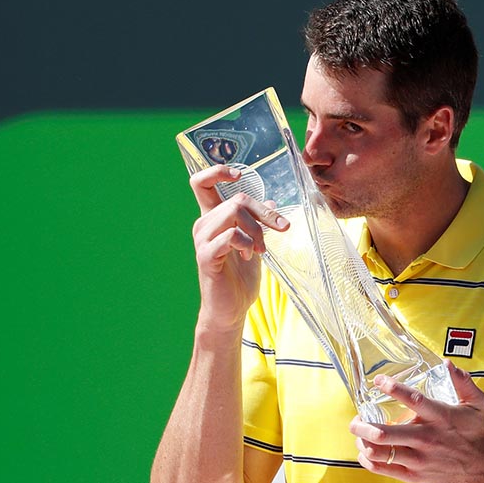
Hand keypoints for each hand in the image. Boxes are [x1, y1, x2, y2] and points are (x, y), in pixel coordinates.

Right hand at [189, 165, 289, 331]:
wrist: (230, 311)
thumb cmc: (240, 279)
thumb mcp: (254, 245)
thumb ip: (258, 223)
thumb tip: (272, 201)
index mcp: (213, 219)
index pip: (202, 183)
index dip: (217, 172)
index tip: (238, 175)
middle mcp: (203, 225)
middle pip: (236, 199)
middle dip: (264, 213)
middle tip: (281, 228)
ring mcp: (203, 240)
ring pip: (233, 212)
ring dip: (256, 229)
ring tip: (261, 249)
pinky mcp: (207, 256)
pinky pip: (230, 235)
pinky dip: (247, 242)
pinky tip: (251, 256)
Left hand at [350, 359, 483, 482]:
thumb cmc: (477, 434)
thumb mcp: (476, 403)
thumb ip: (462, 381)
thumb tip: (448, 364)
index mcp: (440, 417)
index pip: (413, 400)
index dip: (392, 388)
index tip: (379, 381)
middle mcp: (426, 438)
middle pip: (384, 433)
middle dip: (362, 425)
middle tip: (357, 418)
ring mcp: (420, 459)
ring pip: (381, 452)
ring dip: (363, 442)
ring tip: (359, 434)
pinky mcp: (416, 475)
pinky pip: (385, 469)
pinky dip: (369, 461)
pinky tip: (365, 452)